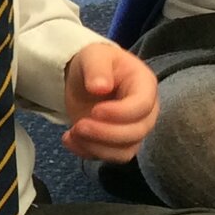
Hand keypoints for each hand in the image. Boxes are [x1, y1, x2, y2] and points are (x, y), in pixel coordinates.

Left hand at [61, 43, 159, 161]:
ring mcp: (133, 130)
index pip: (142, 106)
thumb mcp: (94, 56)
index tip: (95, 111)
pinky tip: (69, 139)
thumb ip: (98, 68)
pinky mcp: (117, 143)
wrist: (86, 77)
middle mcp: (145, 112)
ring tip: (72, 133)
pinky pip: (110, 157)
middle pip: (137, 133)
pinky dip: (88, 152)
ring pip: (125, 151)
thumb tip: (100, 87)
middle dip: (105, 133)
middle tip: (79, 125)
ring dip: (96, 147)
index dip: (120, 113)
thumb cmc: (96, 63)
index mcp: (144, 85)